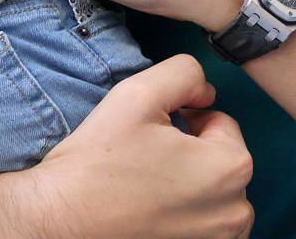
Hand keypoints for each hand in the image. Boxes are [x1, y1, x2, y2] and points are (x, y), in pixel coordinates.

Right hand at [0, 54, 253, 238]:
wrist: (59, 222)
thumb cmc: (98, 162)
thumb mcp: (139, 92)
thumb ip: (185, 74)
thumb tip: (206, 91)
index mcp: (231, 168)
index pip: (221, 123)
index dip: (184, 120)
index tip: (152, 136)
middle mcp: (236, 213)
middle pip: (220, 163)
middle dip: (190, 156)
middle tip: (145, 162)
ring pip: (212, 198)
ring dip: (189, 189)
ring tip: (145, 189)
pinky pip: (201, 229)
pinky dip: (182, 219)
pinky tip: (148, 216)